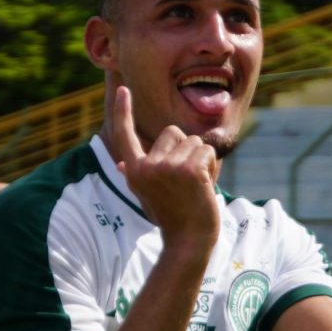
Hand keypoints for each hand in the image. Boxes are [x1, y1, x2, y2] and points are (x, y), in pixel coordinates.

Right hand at [108, 84, 220, 246]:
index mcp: (134, 170)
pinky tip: (204, 187)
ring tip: (195, 186)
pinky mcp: (189, 171)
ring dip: (201, 159)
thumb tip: (120, 163)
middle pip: (173, 132)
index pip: (124, 135)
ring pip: (194, 141)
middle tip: (185, 180)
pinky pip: (207, 152)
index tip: (122, 89)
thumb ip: (135, 174)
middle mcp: (147, 166)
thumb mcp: (146, 194)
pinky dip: (212, 166)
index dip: (122, 111)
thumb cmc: (171, 217)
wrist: (188, 241)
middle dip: (185, 149)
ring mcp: (167, 168)